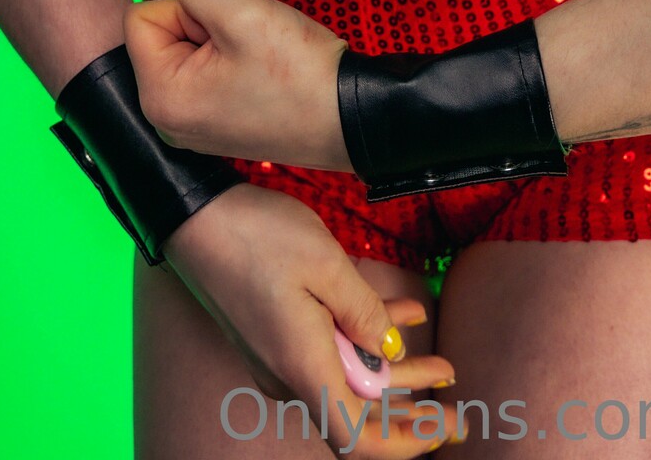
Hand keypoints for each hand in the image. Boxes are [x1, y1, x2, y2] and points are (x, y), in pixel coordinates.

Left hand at [124, 0, 352, 168]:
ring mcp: (191, 124)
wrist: (352, 118)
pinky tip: (262, 73)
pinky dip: (234, 59)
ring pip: (191, 46)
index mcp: (160, 97)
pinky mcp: (216, 122)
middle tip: (250, 45)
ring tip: (260, 58)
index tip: (231, 30)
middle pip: (164, 32)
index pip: (142, 16)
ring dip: (224, 38)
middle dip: (206, 23)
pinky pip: (209, 67)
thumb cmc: (298, 72)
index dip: (189, 7)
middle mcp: (166, 118)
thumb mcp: (243, 11)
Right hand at [164, 183, 458, 456]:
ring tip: (443, 367)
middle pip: (357, 415)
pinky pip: (330, 351)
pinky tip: (405, 318)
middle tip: (459, 413)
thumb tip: (389, 350)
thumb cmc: (256, 236)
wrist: (191, 214)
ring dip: (396, 378)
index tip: (447, 429)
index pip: (356, 439)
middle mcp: (288, 373)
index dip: (406, 443)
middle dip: (412, 418)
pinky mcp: (273, 332)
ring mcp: (278, 355)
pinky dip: (368, 343)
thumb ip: (364, 312)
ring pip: (348, 381)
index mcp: (303, 366)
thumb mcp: (324, 264)